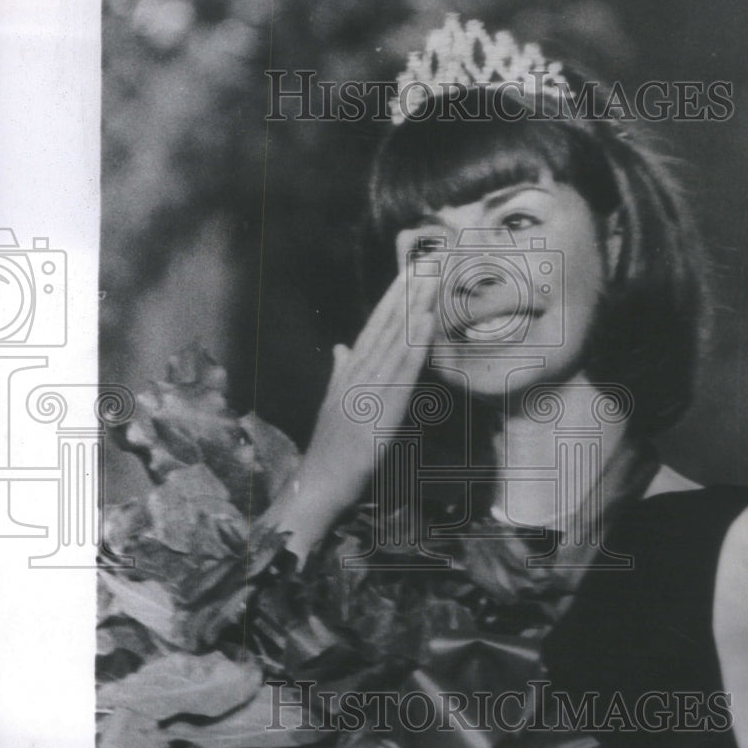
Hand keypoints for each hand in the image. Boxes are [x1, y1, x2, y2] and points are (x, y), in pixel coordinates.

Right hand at [261, 270, 436, 557]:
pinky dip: (413, 346)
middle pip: (384, 327)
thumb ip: (338, 373)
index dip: (393, 299)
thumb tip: (340, 347)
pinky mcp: (377, 411)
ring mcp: (365, 391)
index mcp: (348, 372)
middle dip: (406, 293)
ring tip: (431, 281)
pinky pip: (400, 373)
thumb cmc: (329, 451)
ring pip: (393, 342)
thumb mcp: (333, 405)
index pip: (373, 327)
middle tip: (427, 261)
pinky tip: (426, 325)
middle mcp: (356, 374)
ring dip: (413, 310)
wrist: (317, 486)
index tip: (410, 271)